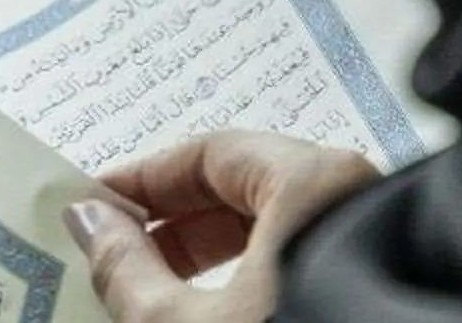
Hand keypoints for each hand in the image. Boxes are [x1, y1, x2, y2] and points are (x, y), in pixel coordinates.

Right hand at [61, 131, 381, 320]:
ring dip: (208, 263)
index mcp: (314, 183)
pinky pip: (297, 269)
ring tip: (154, 297)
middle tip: (114, 256)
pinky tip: (212, 315)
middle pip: (242, 194)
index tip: (94, 207)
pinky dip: (249, 286)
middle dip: (172, 227)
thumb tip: (91, 220)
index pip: (210, 154)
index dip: (142, 181)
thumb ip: (127, 268)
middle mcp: (351, 201)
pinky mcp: (371, 295)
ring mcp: (365, 250)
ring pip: (271, 238)